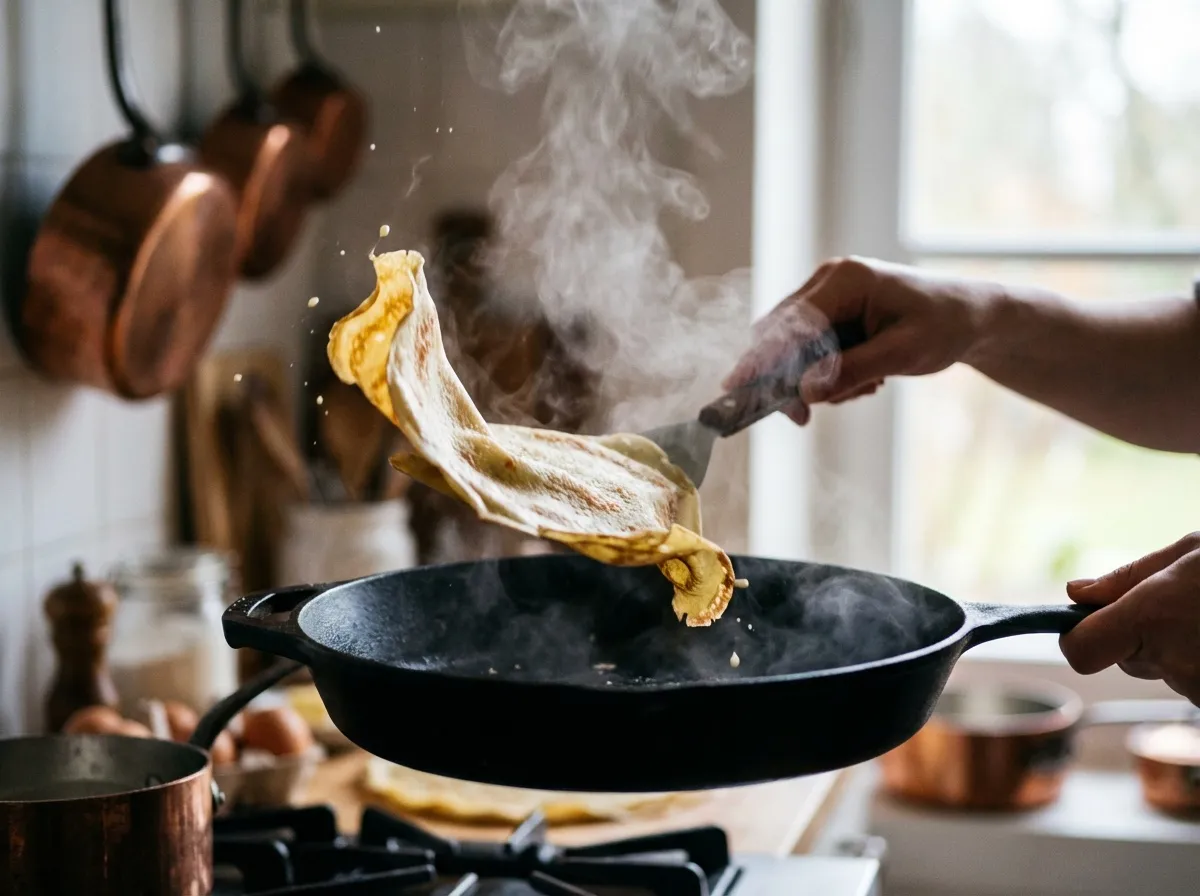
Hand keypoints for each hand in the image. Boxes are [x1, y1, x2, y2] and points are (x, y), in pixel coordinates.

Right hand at [722, 256, 1000, 423]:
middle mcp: (827, 282)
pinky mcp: (831, 314)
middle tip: (803, 418)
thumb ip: (851, 371)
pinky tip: (865, 378)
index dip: (761, 358)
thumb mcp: (902, 354)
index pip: (790, 322)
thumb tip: (806, 394)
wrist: (973, 316)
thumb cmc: (945, 326)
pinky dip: (828, 374)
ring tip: (867, 386)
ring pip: (793, 349)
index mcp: (844, 280)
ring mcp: (826, 297)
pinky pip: (810, 351)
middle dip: (789, 381)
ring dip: (818, 380)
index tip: (736, 387)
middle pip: (780, 336)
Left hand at [1060, 533, 1199, 704]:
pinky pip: (1189, 679)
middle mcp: (1172, 662)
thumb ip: (1128, 576)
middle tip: (1178, 603)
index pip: (1080, 652)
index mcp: (1152, 619)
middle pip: (1124, 656)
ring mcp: (1197, 689)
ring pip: (1160, 667)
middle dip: (1138, 633)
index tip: (1085, 621)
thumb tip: (1076, 593)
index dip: (1075, 638)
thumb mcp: (1190, 553)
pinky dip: (1197, 658)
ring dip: (1174, 645)